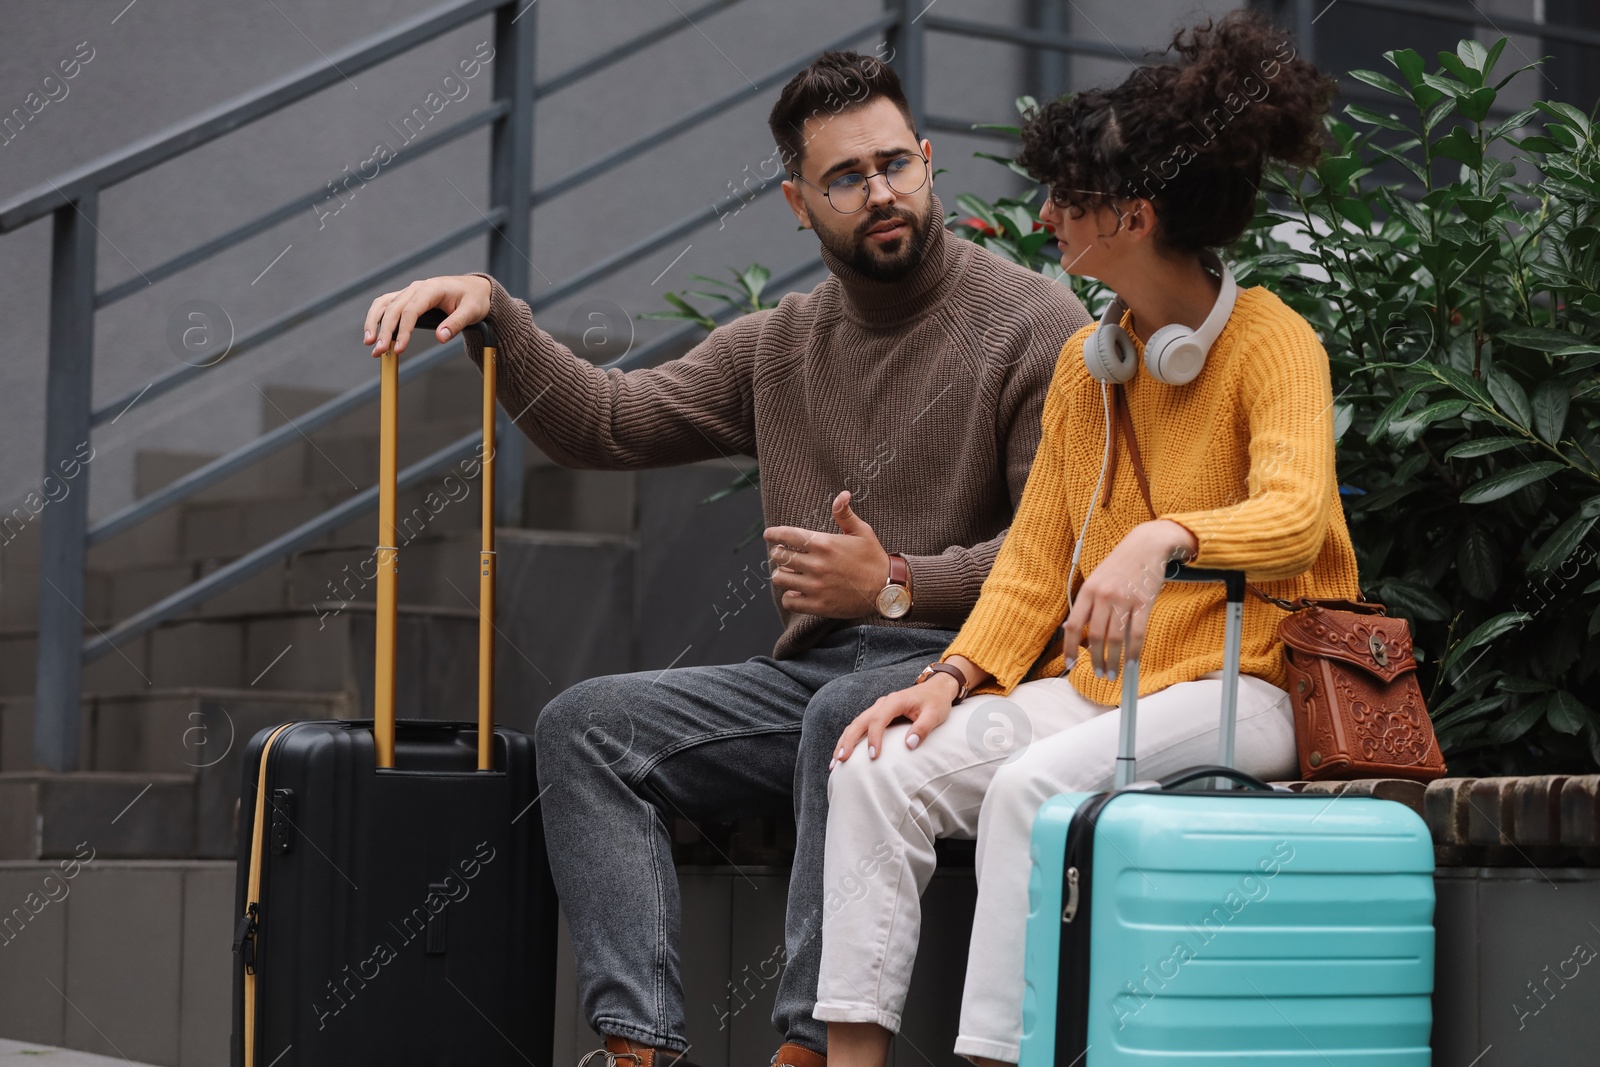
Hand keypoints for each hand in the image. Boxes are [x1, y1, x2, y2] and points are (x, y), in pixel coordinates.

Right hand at [363, 275, 492, 355]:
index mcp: (432, 289)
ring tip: (369, 342)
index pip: (411, 310)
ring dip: (374, 322)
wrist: (475, 289)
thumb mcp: (472, 311)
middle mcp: (417, 288)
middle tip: (379, 352)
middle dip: (384, 331)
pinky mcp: (407, 297)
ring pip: (384, 304)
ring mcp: (410, 291)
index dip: (403, 331)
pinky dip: (377, 317)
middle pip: (393, 309)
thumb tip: (440, 338)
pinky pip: (386, 304)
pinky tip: (373, 332)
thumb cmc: (474, 299)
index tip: (399, 349)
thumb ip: (456, 324)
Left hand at [763, 491, 890, 618]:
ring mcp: (816, 586)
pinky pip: (789, 600)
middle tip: (785, 555)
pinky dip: (789, 596)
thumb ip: (845, 514)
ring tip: (790, 573)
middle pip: (779, 556)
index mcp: (824, 543)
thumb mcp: (862, 532)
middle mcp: (817, 564)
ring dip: (782, 574)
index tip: (768, 535)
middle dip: (779, 553)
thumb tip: (841, 494)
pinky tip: (796, 591)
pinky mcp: (818, 605)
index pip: (787, 535)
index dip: (773, 534)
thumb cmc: (873, 558)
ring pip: (780, 578)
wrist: (887, 589)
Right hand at [833, 674, 958, 764]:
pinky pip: (859, 727)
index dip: (874, 738)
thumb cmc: (936, 702)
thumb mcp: (935, 714)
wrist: (936, 689)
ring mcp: (878, 709)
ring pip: (855, 725)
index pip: (878, 719)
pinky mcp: (877, 715)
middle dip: (849, 741)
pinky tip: (843, 753)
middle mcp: (882, 704)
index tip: (873, 756)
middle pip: (859, 722)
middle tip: (841, 760)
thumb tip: (909, 745)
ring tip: (835, 762)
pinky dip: (849, 740)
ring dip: (844, 742)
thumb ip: (923, 728)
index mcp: (894, 701)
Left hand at [1061, 519, 1197, 678]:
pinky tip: (1130, 662)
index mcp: (1088, 591)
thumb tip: (1071, 630)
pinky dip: (1133, 652)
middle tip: (1099, 674)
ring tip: (1112, 674)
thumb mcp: (1096, 580)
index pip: (1075, 626)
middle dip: (1097, 660)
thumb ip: (1085, 604)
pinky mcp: (1144, 602)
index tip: (1071, 663)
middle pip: (1097, 637)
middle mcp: (1104, 596)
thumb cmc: (1120, 565)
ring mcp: (1125, 599)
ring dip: (1113, 661)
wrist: (1147, 545)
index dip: (1070, 648)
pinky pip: (1137, 633)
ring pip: (1115, 639)